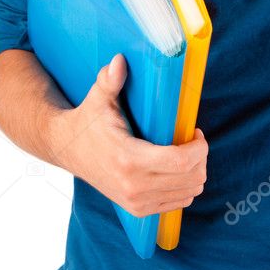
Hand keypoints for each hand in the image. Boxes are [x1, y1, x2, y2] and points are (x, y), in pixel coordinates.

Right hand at [49, 53, 208, 218]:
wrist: (68, 149)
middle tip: (193, 139)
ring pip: (188, 193)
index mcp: (129, 159)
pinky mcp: (137, 209)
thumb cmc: (88, 121)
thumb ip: (110, 80)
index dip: (199, 146)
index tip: (195, 130)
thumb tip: (120, 60)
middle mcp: (134, 186)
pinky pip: (178, 203)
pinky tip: (177, 169)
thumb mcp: (98, 98)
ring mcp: (136, 202)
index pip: (181, 161)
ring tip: (186, 152)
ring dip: (195, 172)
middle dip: (201, 157)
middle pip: (191, 178)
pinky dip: (185, 187)